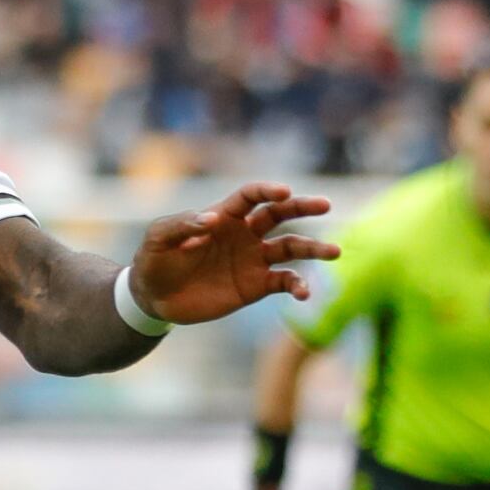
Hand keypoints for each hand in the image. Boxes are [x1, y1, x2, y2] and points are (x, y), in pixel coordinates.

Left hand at [126, 184, 340, 325]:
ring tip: (334, 251)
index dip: (268, 191)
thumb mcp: (158, 239)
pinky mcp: (255, 286)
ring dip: (313, 248)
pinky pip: (284, 282)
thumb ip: (182, 226)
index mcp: (224, 215)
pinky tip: (304, 293)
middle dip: (303, 207)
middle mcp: (244, 234)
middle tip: (325, 205)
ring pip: (291, 248)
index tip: (283, 192)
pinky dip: (297, 285)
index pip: (252, 197)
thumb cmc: (154, 261)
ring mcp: (253, 260)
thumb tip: (212, 220)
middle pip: (280, 214)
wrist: (154, 298)